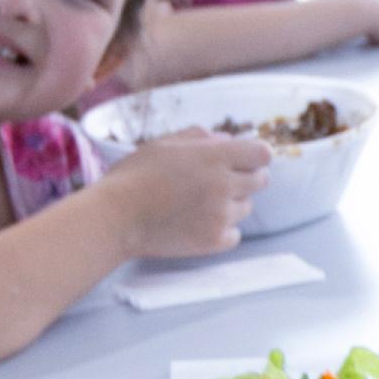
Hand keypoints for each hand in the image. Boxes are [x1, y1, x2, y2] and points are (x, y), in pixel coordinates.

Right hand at [99, 130, 269, 259]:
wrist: (115, 217)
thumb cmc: (134, 177)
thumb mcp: (164, 144)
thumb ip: (199, 137)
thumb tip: (227, 140)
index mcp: (214, 157)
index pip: (262, 154)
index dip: (254, 156)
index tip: (241, 161)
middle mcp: (224, 185)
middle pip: (261, 181)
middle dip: (246, 178)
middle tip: (219, 183)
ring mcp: (221, 215)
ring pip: (245, 208)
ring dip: (231, 205)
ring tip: (198, 205)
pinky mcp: (214, 241)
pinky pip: (235, 235)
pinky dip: (223, 231)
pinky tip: (200, 225)